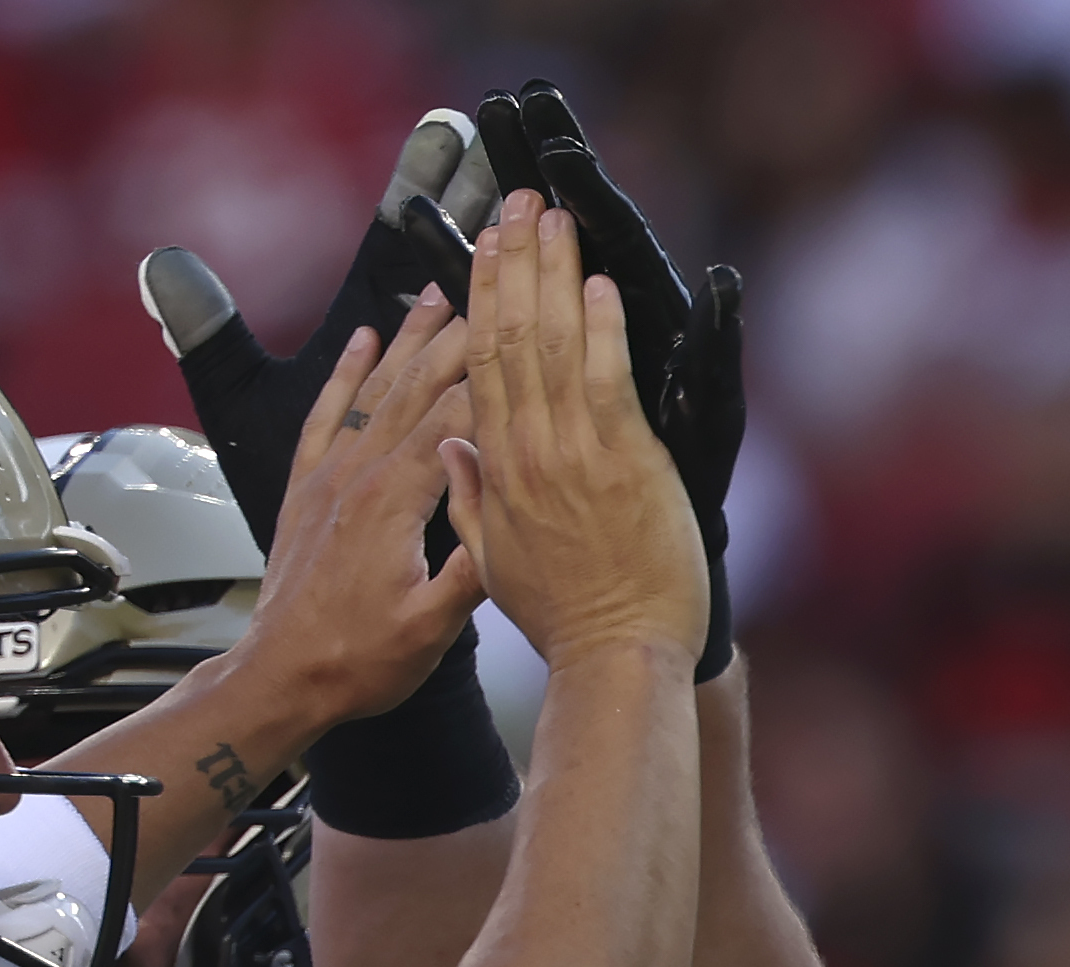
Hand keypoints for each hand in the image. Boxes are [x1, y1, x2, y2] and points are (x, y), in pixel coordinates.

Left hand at [241, 292, 485, 729]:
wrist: (282, 677)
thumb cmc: (357, 661)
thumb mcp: (431, 629)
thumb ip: (471, 569)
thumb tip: (509, 506)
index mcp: (394, 503)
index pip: (456, 422)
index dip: (497, 377)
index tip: (529, 337)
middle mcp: (358, 474)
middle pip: (417, 389)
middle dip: (460, 337)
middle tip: (494, 292)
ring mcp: (328, 475)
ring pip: (375, 390)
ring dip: (408, 339)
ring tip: (438, 294)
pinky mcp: (306, 487)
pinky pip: (326, 413)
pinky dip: (345, 372)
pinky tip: (362, 339)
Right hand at [481, 80, 747, 674]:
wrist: (614, 661)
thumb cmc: (565, 622)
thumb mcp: (492, 564)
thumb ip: (468, 500)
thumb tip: (449, 448)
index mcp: (493, 470)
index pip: (476, 365)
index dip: (479, 298)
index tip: (483, 248)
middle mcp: (523, 451)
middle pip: (507, 337)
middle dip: (513, 263)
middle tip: (520, 203)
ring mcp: (570, 454)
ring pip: (551, 344)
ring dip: (554, 274)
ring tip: (554, 218)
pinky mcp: (621, 462)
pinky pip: (605, 379)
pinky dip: (601, 328)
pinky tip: (599, 283)